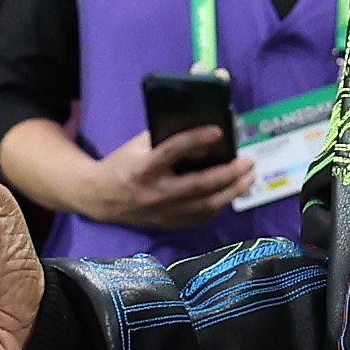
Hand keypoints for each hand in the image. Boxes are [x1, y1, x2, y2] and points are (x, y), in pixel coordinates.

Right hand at [75, 122, 250, 228]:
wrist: (100, 199)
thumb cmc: (122, 164)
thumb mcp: (137, 145)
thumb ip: (164, 137)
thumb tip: (199, 126)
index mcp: (144, 167)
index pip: (173, 151)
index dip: (196, 140)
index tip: (219, 130)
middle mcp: (156, 192)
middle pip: (199, 185)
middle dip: (228, 174)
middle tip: (249, 161)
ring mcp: (164, 212)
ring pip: (205, 205)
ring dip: (232, 192)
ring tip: (248, 178)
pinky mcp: (169, 223)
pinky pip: (201, 217)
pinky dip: (218, 205)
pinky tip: (230, 193)